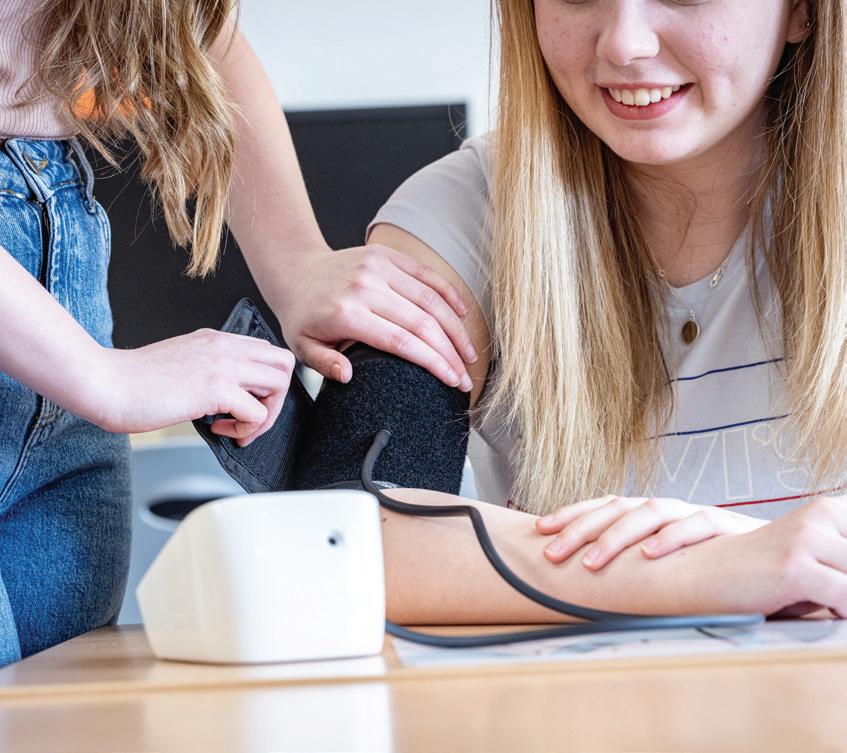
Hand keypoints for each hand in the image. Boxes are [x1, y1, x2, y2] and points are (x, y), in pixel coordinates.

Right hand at [87, 329, 294, 444]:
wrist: (107, 383)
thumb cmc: (135, 381)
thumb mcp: (182, 361)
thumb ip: (209, 369)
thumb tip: (229, 395)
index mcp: (216, 339)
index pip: (268, 352)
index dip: (266, 382)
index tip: (248, 402)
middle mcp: (225, 347)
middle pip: (284, 364)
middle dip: (276, 397)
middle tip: (251, 417)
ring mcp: (223, 365)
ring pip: (279, 385)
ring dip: (265, 415)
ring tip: (237, 427)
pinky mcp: (216, 389)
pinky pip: (257, 413)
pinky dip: (245, 429)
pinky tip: (219, 430)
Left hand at [271, 244, 476, 390]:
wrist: (295, 269)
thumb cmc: (302, 315)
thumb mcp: (302, 347)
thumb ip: (324, 365)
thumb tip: (349, 376)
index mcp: (347, 314)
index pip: (402, 343)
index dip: (434, 363)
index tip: (452, 382)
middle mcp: (366, 287)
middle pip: (423, 323)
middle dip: (451, 353)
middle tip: (465, 377)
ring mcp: (378, 267)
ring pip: (430, 299)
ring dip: (455, 329)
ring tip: (469, 354)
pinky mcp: (386, 255)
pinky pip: (425, 274)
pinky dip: (448, 294)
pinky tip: (463, 315)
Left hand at [537, 494, 766, 568]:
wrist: (766, 558)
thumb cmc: (703, 563)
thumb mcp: (660, 561)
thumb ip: (628, 562)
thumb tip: (575, 573)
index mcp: (645, 513)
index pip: (602, 506)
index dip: (571, 514)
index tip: (538, 530)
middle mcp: (665, 508)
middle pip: (617, 507)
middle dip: (581, 528)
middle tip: (551, 553)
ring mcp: (693, 513)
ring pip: (650, 512)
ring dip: (617, 536)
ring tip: (591, 562)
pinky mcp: (724, 526)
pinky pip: (697, 525)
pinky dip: (672, 538)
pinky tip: (651, 554)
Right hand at [705, 496, 846, 616]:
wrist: (701, 573)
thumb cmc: (759, 575)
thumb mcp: (812, 558)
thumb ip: (841, 562)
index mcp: (830, 511)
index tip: (838, 572)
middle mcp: (822, 516)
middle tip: (832, 590)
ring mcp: (807, 538)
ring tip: (831, 600)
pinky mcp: (795, 566)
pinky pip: (846, 597)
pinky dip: (842, 610)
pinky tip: (827, 610)